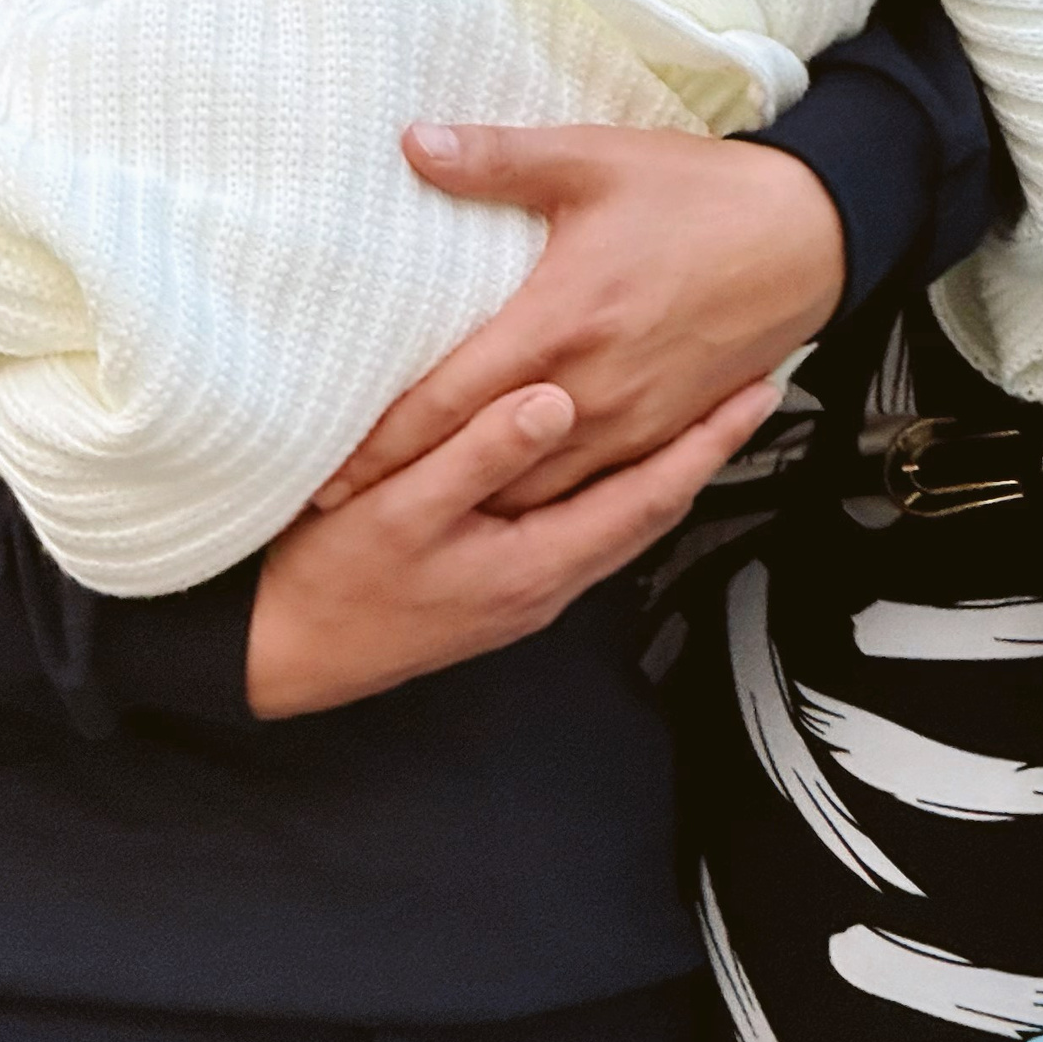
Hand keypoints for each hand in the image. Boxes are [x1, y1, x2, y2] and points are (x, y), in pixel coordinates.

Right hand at [246, 374, 778, 717]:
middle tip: (753, 386)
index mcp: (537, 563)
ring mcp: (525, 588)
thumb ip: (480, 453)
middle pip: (651, 509)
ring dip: (667, 465)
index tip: (760, 389)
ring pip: (621, 520)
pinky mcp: (500, 583)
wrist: (283, 655)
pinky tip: (611, 453)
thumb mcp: (401, 509)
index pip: (650, 494)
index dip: (709, 441)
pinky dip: (617, 482)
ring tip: (701, 411)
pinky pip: (584, 525)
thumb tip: (560, 399)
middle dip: (706, 448)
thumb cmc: (331, 580)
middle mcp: (547, 583)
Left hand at [315, 124, 844, 517]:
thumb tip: (414, 143)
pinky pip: (590, 489)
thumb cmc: (700, 193)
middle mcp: (593, 388)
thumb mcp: (596, 158)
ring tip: (406, 522)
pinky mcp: (664, 431)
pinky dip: (539, 507)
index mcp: (562, 320)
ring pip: (536, 493)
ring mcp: (633, 420)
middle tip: (340, 512)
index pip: (449, 401)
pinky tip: (503, 512)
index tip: (328, 475)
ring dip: (473, 508)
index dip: (383, 446)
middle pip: (483, 462)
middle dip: (412, 491)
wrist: (808, 236)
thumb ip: (499, 158)